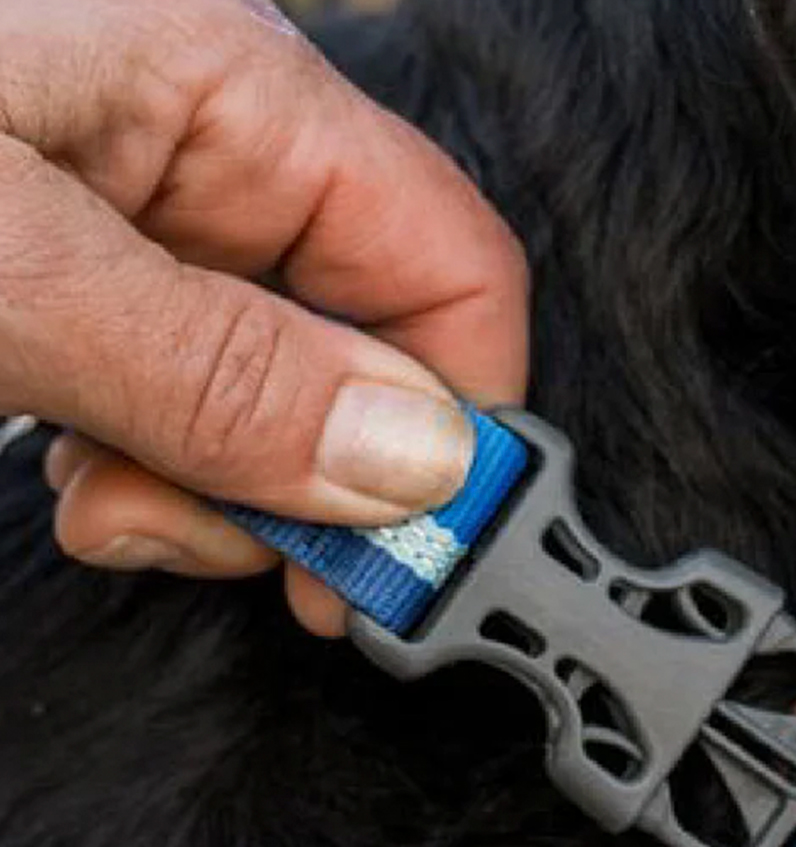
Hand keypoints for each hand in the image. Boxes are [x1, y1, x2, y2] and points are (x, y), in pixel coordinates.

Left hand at [0, 0, 527, 634]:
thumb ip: (215, 367)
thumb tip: (416, 463)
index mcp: (223, 89)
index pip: (447, 262)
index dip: (462, 416)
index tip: (415, 559)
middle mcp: (206, 156)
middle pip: (373, 344)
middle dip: (320, 474)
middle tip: (232, 552)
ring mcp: (146, 233)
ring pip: (284, 395)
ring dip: (223, 486)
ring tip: (107, 500)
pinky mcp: (89, 296)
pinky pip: (193, 405)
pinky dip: (161, 473)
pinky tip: (84, 476)